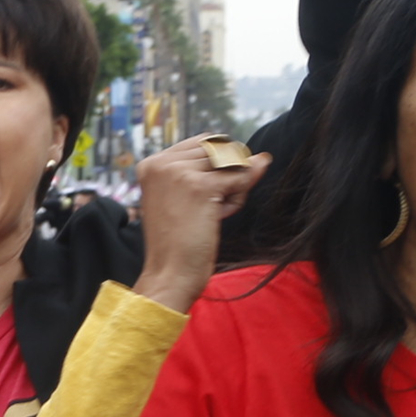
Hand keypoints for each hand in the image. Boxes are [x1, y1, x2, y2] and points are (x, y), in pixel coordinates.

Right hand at [131, 135, 266, 314]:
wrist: (169, 273)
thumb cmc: (179, 242)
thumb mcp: (189, 198)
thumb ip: (215, 172)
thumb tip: (263, 157)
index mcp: (152, 164)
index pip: (205, 142)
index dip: (217, 167)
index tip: (202, 197)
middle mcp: (161, 162)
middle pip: (221, 149)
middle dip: (226, 176)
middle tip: (206, 208)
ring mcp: (179, 172)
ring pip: (232, 162)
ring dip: (234, 187)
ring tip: (212, 212)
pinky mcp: (199, 185)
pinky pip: (241, 178)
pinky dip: (238, 197)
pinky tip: (218, 216)